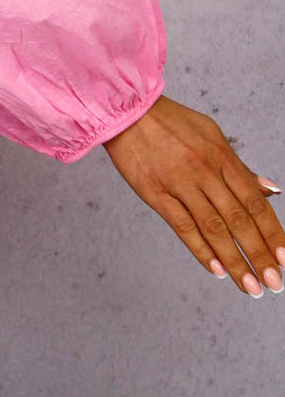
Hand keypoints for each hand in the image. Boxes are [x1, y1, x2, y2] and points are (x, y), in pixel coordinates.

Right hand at [101, 93, 284, 297]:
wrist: (126, 110)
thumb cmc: (171, 121)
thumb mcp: (211, 135)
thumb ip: (239, 166)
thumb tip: (270, 190)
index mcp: (221, 156)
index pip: (254, 202)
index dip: (272, 233)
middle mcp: (204, 171)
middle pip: (238, 220)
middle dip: (259, 255)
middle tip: (273, 283)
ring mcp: (179, 183)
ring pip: (213, 228)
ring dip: (234, 261)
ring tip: (250, 287)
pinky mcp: (155, 193)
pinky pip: (182, 226)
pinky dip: (200, 250)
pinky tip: (216, 269)